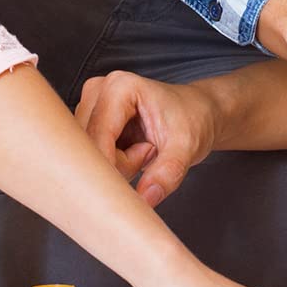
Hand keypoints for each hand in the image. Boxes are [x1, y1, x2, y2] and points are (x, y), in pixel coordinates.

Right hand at [76, 72, 217, 207]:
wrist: (198, 113)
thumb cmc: (193, 120)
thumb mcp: (187, 147)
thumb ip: (167, 173)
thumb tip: (145, 199)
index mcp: (119, 87)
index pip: (99, 138)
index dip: (117, 164)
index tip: (144, 169)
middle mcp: (98, 91)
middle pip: (90, 147)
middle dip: (119, 165)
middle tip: (150, 153)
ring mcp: (91, 106)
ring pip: (89, 155)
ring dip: (117, 165)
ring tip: (146, 150)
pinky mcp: (91, 122)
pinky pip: (92, 157)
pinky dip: (114, 164)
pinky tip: (135, 152)